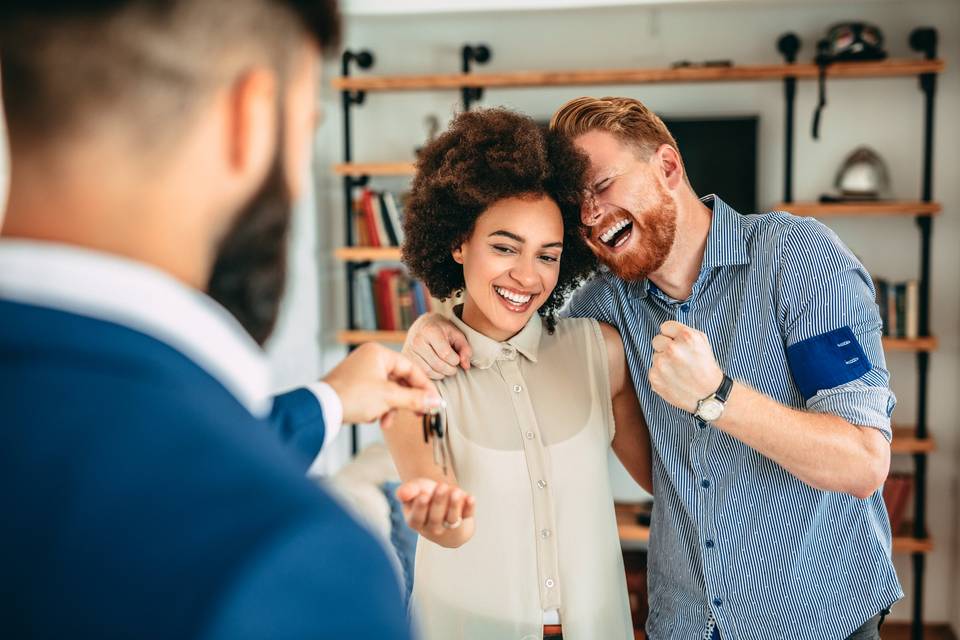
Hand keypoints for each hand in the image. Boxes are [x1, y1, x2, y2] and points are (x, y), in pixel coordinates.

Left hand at [323, 342, 442, 428]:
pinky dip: (378, 408)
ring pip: (387, 390)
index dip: (424, 386)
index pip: (411, 368)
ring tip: (387, 422)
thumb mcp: (389, 398)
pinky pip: (375, 395)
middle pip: (399, 380)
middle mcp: (370, 359)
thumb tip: (436, 401)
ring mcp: (360, 372)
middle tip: (419, 413)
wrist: (321, 408)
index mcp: (379, 354)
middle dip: (407, 400)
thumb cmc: (353, 396)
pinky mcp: (354, 386)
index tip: (434, 402)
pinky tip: (373, 419)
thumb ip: (415, 399)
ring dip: (391, 408)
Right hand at [396, 478, 475, 539]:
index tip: (424, 494)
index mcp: (415, 521)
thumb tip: (400, 493)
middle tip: (441, 486)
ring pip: (451, 519)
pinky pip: (467, 516)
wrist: (443, 506)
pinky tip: (470, 498)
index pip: (416, 518)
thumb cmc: (427, 498)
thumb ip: (407, 491)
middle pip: (435, 518)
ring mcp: (449, 527)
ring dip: (454, 505)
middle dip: (439, 501)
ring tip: (455, 491)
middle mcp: (432, 528)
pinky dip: (469, 507)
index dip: (420, 507)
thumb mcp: (415, 491)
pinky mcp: (464, 522)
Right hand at [403, 313, 471, 379]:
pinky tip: (437, 370)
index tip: (457, 358)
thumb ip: (465, 349)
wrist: (423, 325)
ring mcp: (409, 350)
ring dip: (442, 374)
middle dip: (450, 369)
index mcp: (430, 331)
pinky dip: (433, 375)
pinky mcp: (406, 359)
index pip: (446, 354)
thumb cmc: (442, 330)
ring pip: (429, 371)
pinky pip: (422, 373)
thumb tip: (466, 366)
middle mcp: (417, 340)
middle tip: (454, 367)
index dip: (455, 360)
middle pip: (438, 364)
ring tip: (446, 368)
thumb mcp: (456, 334)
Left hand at [649, 321, 723, 412]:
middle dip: (665, 347)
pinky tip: (674, 379)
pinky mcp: (655, 377)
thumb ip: (683, 332)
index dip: (671, 335)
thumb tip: (666, 330)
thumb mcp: (702, 342)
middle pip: (657, 340)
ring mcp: (662, 364)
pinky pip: (653, 370)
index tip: (677, 343)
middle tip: (678, 358)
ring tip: (679, 371)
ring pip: (655, 356)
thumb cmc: (706, 368)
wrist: (708, 395)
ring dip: (664, 362)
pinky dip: (661, 375)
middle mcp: (673, 349)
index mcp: (686, 337)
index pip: (665, 326)